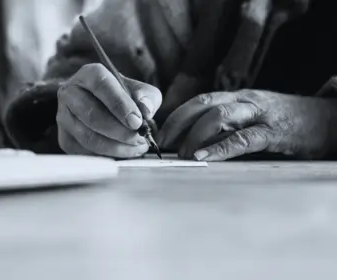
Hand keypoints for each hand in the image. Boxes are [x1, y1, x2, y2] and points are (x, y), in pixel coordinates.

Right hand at [56, 63, 161, 157]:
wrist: (102, 108)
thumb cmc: (121, 98)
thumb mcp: (139, 91)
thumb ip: (147, 97)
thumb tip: (145, 110)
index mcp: (89, 74)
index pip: (101, 85)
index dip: (120, 104)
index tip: (137, 122)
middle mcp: (70, 93)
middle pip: (92, 115)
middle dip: (120, 131)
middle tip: (138, 138)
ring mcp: (64, 117)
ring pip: (88, 137)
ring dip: (116, 146)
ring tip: (136, 146)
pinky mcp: (65, 138)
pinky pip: (85, 152)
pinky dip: (108, 156)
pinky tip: (123, 151)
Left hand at [157, 89, 336, 160]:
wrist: (326, 118)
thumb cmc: (283, 120)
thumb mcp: (251, 115)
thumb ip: (227, 123)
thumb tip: (192, 140)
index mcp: (237, 97)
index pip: (199, 100)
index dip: (176, 116)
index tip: (160, 133)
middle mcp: (244, 100)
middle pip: (203, 104)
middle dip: (178, 124)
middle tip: (164, 145)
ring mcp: (259, 113)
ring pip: (219, 115)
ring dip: (195, 135)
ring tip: (183, 154)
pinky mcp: (274, 131)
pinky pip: (243, 138)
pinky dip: (220, 147)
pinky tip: (204, 156)